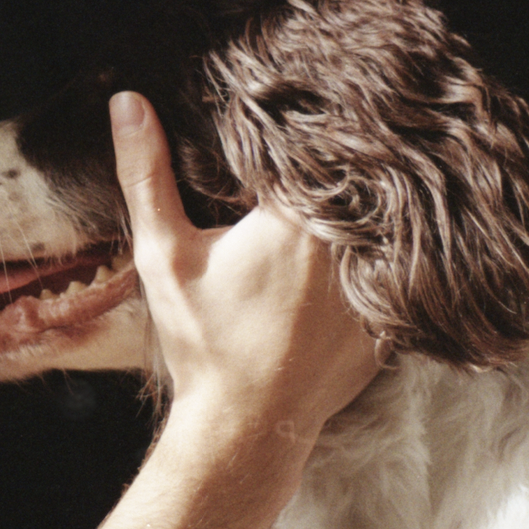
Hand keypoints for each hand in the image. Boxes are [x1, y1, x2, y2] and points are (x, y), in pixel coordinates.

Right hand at [109, 90, 378, 438]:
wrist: (245, 426)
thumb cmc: (203, 341)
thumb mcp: (165, 254)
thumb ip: (146, 174)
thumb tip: (127, 102)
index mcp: (297, 216)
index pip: (316, 145)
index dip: (305, 127)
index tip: (296, 110)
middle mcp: (350, 243)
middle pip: (359, 178)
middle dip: (344, 160)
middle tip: (336, 134)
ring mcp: (378, 284)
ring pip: (386, 221)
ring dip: (370, 207)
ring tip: (363, 181)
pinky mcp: (393, 319)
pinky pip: (400, 270)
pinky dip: (385, 256)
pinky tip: (367, 250)